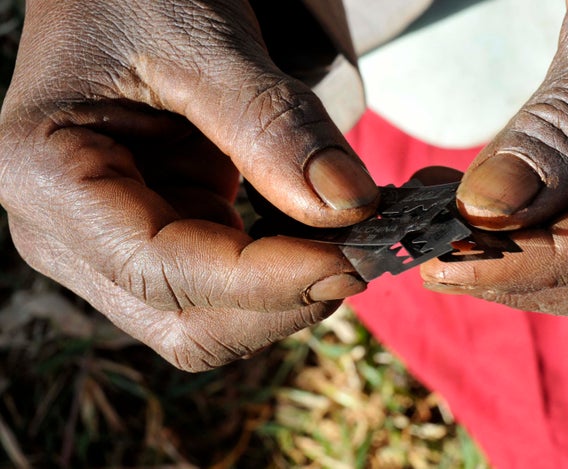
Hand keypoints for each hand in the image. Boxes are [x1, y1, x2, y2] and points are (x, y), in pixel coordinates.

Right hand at [0, 0, 378, 369]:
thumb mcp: (201, 41)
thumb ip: (272, 125)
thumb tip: (348, 204)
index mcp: (47, 178)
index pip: (163, 270)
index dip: (266, 280)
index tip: (349, 261)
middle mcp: (66, 234)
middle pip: (184, 324)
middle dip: (279, 304)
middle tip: (358, 257)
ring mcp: (110, 247)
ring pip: (208, 322)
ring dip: (284, 298)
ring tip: (343, 244)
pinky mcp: (155, 241)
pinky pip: (222, 290)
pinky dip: (278, 278)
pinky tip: (317, 239)